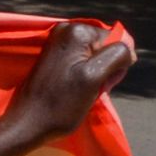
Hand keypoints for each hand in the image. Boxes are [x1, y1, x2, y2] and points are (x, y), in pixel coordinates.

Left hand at [0, 21, 134, 148]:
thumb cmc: (61, 104)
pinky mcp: (53, 58)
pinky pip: (81, 64)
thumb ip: (117, 54)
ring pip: (95, 58)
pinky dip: (83, 77)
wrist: (27, 125)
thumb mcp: (96, 77)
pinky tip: (74, 91)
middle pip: (105, 48)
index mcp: (77, 31)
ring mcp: (58, 44)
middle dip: (104, 69)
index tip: (100, 82)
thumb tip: (129, 49)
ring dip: (95, 76)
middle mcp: (66, 31)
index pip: (116, 41)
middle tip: (89, 89)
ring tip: (81, 92)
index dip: (115, 64)